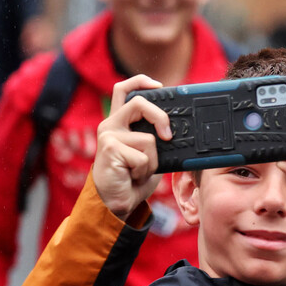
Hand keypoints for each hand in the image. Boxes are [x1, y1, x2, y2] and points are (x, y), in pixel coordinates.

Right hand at [93, 75, 170, 220]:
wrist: (115, 204)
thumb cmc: (132, 179)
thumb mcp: (148, 154)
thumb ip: (154, 138)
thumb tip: (176, 130)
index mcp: (119, 123)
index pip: (124, 89)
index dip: (141, 81)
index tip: (159, 86)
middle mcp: (110, 125)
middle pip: (139, 103)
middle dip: (160, 117)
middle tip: (168, 136)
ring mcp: (108, 136)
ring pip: (148, 138)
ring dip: (152, 160)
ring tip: (139, 171)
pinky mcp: (110, 149)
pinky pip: (143, 156)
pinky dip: (144, 170)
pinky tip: (132, 176)